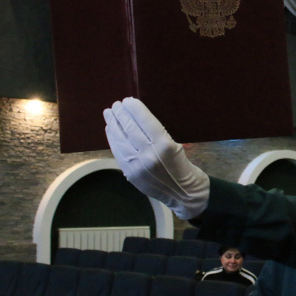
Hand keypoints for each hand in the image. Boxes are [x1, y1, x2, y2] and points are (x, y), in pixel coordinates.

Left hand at [103, 97, 208, 219]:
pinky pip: (118, 152)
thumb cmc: (185, 168)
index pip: (144, 121)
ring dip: (113, 124)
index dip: (134, 109)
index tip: (128, 100)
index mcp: (165, 146)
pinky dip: (112, 139)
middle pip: (130, 128)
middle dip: (121, 114)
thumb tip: (138, 118)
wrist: (185, 195)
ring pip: (120, 139)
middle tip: (116, 104)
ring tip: (109, 113)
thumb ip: (158, 135)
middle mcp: (149, 155)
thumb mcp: (177, 146)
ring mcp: (137, 166)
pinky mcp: (131, 174)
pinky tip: (111, 130)